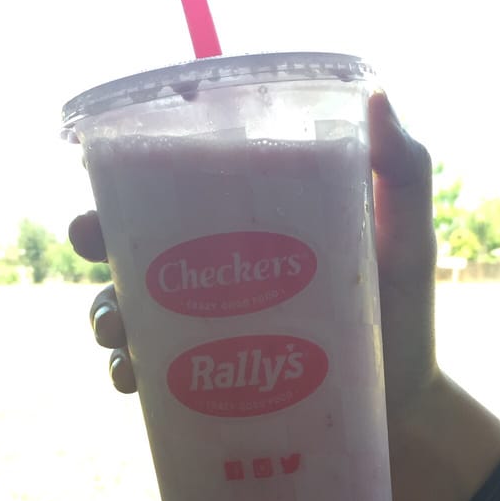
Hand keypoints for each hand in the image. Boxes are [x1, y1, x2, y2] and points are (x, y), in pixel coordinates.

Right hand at [68, 91, 440, 500]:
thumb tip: (378, 94)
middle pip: (136, 243)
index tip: (109, 178)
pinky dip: (128, 372)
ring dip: (105, 311)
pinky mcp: (205, 379)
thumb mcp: (408, 241)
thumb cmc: (404, 312)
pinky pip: (150, 372)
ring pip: (131, 307)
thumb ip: (403, 173)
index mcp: (253, 223)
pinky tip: (133, 379)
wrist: (404, 406)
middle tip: (91, 241)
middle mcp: (220, 270)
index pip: (181, 187)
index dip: (132, 177)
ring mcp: (207, 326)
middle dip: (98, 238)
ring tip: (117, 330)